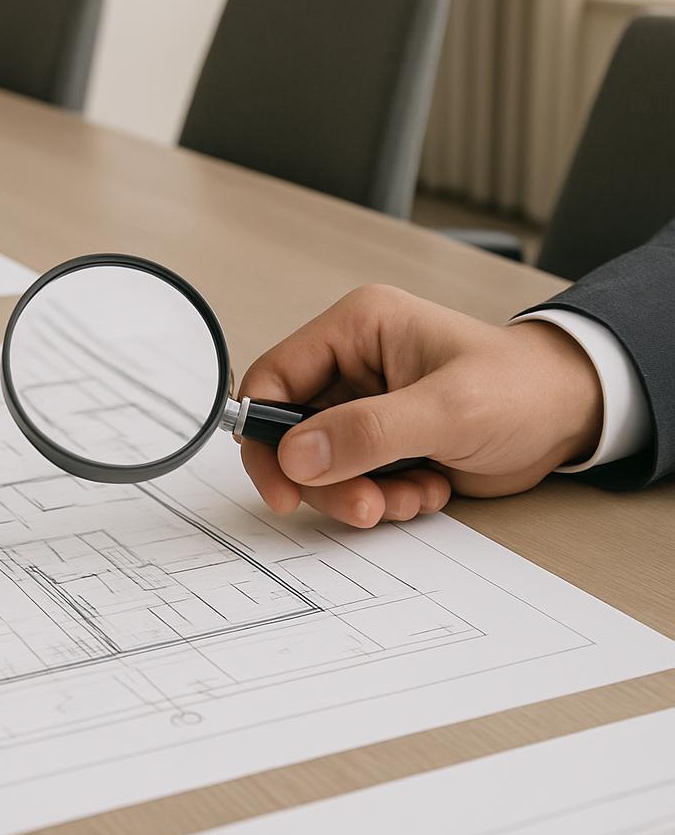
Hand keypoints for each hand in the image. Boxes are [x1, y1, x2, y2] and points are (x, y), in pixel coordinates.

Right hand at [239, 285, 603, 526]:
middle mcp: (351, 365)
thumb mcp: (447, 410)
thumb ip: (369, 431)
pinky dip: (382, 499)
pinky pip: (351, 482)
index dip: (266, 436)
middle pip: (291, 433)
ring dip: (358, 494)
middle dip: (325, 480)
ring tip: (408, 497)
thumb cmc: (522, 388)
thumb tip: (294, 455)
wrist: (570, 415)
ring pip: (319, 466)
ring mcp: (363, 406)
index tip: (282, 487)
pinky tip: (424, 490)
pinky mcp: (380, 441)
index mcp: (355, 329)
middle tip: (364, 505)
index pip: (273, 379)